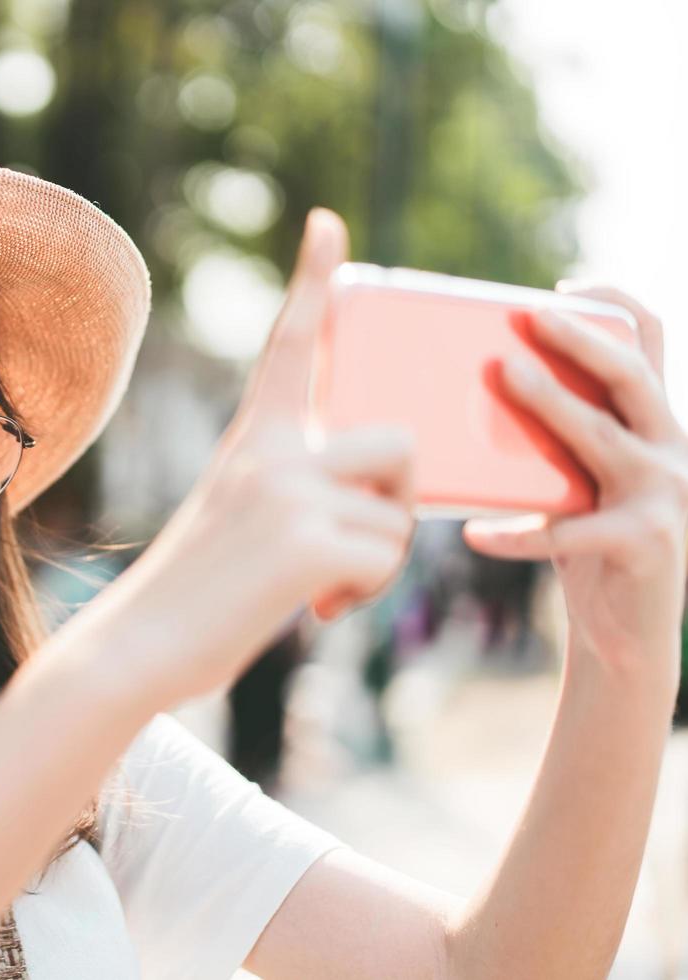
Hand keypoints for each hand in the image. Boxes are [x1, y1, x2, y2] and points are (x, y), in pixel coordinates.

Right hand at [104, 208, 417, 697]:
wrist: (136, 646)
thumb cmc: (192, 595)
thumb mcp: (237, 518)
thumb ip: (296, 492)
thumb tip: (384, 508)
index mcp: (249, 441)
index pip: (288, 345)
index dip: (312, 279)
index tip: (328, 222)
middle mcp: (269, 454)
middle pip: (397, 442)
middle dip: (398, 499)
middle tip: (355, 547)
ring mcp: (287, 493)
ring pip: (398, 514)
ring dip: (378, 560)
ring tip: (323, 590)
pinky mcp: (307, 542)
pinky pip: (386, 557)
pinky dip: (362, 595)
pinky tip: (314, 609)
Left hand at [461, 285, 687, 682]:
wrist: (627, 634)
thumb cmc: (588, 545)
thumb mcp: (578, 481)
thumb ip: (554, 441)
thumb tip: (476, 394)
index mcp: (655, 424)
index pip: (649, 345)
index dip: (615, 306)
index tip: (566, 287)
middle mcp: (673, 448)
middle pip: (630, 376)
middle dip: (581, 340)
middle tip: (530, 315)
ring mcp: (667, 494)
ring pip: (602, 435)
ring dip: (551, 402)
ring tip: (501, 376)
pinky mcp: (648, 542)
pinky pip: (571, 531)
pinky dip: (518, 534)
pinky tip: (476, 534)